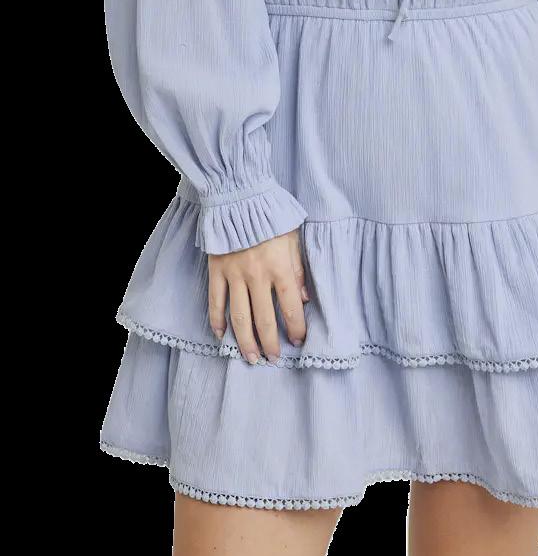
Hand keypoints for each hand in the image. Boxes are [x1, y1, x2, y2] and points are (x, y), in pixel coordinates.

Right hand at [207, 226, 309, 363]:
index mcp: (280, 267)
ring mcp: (234, 274)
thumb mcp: (293, 237)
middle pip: (264, 319)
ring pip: (239, 317)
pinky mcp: (216, 271)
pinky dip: (217, 320)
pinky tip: (221, 336)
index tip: (299, 341)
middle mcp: (257, 275)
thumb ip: (298, 268)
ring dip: (246, 341)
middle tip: (273, 359)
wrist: (239, 196)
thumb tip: (305, 298)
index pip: (291, 307)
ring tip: (251, 358)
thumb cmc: (270, 215)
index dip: (297, 328)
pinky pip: (216, 301)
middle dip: (270, 343)